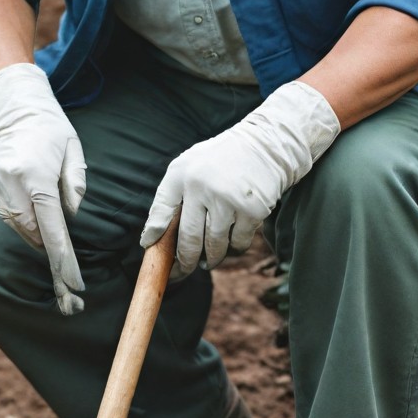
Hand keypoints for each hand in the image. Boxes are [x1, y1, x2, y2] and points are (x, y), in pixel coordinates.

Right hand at [0, 62, 87, 314]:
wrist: (15, 106)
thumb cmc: (53, 129)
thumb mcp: (74, 151)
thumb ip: (75, 185)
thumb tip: (70, 217)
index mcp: (37, 177)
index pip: (52, 228)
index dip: (63, 258)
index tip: (73, 283)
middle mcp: (13, 183)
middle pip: (32, 233)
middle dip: (50, 253)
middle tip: (69, 278)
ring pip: (17, 227)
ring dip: (36, 239)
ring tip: (56, 252)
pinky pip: (8, 216)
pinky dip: (23, 225)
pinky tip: (36, 227)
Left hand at [141, 82, 339, 279]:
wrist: (266, 145)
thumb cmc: (221, 160)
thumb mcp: (190, 166)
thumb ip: (173, 195)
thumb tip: (153, 237)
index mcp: (181, 173)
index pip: (161, 211)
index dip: (155, 235)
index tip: (151, 250)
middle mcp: (201, 186)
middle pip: (189, 239)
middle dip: (184, 261)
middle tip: (182, 271)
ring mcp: (227, 199)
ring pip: (214, 246)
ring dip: (210, 259)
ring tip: (207, 261)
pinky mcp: (252, 211)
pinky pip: (238, 243)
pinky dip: (234, 248)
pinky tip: (231, 244)